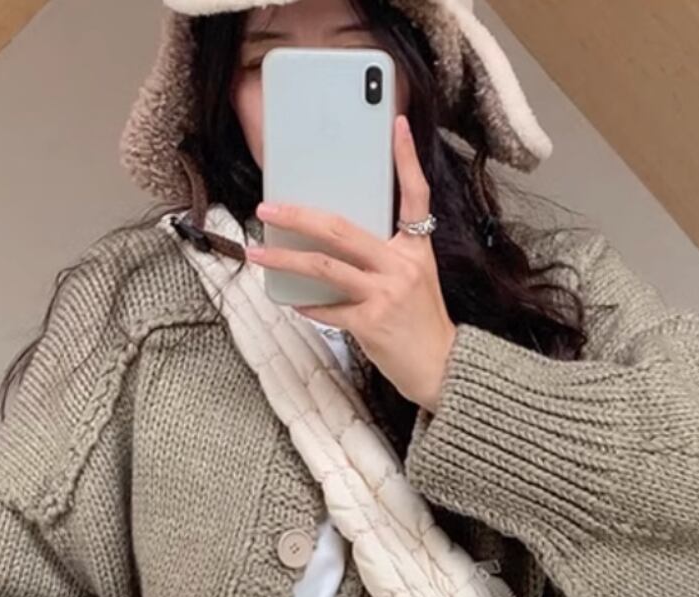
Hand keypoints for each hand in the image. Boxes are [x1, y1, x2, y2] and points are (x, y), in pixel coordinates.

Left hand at [245, 115, 457, 412]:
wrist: (441, 368)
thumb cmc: (422, 324)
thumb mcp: (415, 280)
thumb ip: (385, 258)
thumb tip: (338, 243)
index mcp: (416, 250)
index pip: (415, 196)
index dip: (406, 160)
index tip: (397, 125)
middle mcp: (401, 266)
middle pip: (342, 229)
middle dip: (299, 216)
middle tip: (268, 207)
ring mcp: (386, 294)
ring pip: (324, 267)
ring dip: (285, 258)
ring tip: (258, 252)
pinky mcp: (371, 323)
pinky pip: (328, 309)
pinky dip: (308, 306)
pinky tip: (292, 300)